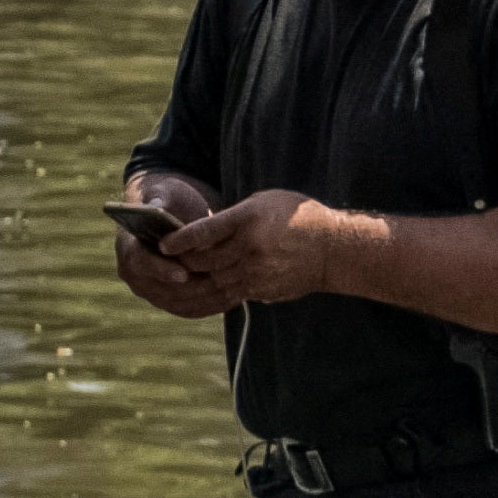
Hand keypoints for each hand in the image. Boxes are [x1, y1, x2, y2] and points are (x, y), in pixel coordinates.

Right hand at [111, 173, 224, 319]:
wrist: (175, 218)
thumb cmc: (171, 201)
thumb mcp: (167, 192)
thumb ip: (160, 198)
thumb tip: (157, 206)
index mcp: (128, 246)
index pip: (138, 263)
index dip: (160, 270)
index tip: (183, 273)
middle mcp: (133, 273)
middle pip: (159, 289)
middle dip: (190, 288)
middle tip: (218, 284)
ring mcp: (149, 290)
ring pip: (176, 303)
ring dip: (203, 299)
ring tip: (231, 290)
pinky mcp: (167, 300)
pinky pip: (188, 310)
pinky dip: (209, 306)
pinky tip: (232, 297)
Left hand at [156, 189, 365, 308]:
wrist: (334, 250)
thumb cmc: (298, 217)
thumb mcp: (264, 203)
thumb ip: (233, 218)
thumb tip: (202, 235)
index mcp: (249, 220)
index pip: (204, 231)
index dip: (180, 240)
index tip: (163, 244)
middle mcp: (250, 248)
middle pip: (204, 261)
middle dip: (183, 262)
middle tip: (167, 261)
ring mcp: (256, 272)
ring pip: (214, 280)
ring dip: (196, 280)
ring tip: (180, 277)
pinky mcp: (262, 290)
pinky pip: (229, 294)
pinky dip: (214, 291)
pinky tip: (204, 288)